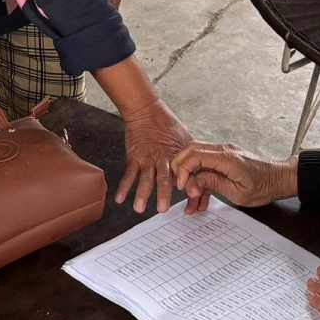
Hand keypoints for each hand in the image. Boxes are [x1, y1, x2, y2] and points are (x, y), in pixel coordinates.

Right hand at [117, 98, 192, 213]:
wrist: (148, 112)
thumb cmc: (168, 126)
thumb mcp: (186, 139)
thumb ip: (191, 158)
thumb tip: (200, 174)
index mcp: (179, 157)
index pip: (186, 175)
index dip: (189, 188)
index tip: (193, 201)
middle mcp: (164, 159)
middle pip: (165, 177)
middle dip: (164, 193)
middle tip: (163, 208)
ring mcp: (148, 159)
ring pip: (146, 177)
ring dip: (142, 193)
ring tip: (139, 208)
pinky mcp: (135, 157)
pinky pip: (129, 173)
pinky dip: (124, 186)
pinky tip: (120, 198)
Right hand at [171, 143, 297, 213]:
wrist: (279, 180)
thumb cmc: (263, 187)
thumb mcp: (237, 193)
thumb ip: (213, 184)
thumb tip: (193, 182)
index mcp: (227, 158)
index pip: (195, 155)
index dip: (184, 170)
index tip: (182, 187)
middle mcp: (224, 150)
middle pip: (192, 150)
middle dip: (181, 169)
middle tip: (181, 188)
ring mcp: (224, 153)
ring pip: (197, 159)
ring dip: (192, 179)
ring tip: (192, 203)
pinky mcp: (225, 160)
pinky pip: (207, 166)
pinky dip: (201, 181)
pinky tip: (201, 199)